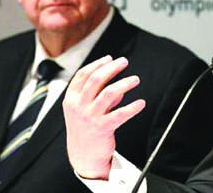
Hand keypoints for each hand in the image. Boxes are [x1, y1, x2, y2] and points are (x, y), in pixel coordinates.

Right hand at [63, 55, 145, 179]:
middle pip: (96, 79)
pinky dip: (132, 107)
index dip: (97, 64)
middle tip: (124, 62)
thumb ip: (99, 96)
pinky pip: (120, 114)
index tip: (110, 58)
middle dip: (112, 68)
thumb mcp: (85, 110)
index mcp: (71, 99)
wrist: (83, 155)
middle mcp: (78, 106)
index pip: (83, 75)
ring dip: (124, 83)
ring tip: (135, 79)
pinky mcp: (102, 128)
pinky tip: (141, 103)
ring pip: (109, 93)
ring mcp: (89, 117)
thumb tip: (118, 87)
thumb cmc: (86, 128)